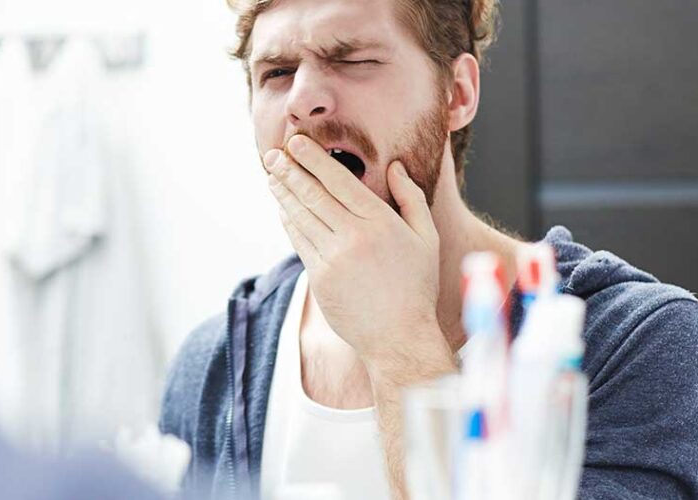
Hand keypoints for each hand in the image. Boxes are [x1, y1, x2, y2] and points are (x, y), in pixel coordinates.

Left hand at [264, 134, 444, 363]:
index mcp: (380, 222)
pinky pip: (299, 241)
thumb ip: (411, 198)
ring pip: (301, 216)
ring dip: (283, 193)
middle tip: (273, 153)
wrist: (398, 338)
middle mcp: (353, 237)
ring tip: (272, 175)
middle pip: (313, 194)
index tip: (296, 143)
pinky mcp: (319, 278)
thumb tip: (395, 166)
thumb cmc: (416, 286)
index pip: (338, 180)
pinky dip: (288, 221)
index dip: (313, 159)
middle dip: (289, 170)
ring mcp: (333, 258)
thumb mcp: (425, 237)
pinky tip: (282, 208)